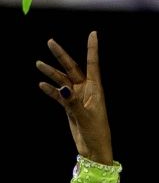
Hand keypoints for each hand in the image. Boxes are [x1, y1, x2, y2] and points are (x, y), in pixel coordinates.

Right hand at [36, 31, 112, 163]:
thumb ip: (73, 101)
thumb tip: (61, 87)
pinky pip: (58, 95)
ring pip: (62, 80)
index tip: (93, 34)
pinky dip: (51, 90)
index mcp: (96, 89)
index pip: (93, 64)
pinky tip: (42, 84)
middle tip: (50, 42)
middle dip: (61, 56)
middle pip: (72, 68)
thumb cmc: (96, 132)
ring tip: (38, 64)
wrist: (94, 149)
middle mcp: (86, 90)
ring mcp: (77, 97)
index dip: (92, 49)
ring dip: (51, 73)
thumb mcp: (85, 116)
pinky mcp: (70, 107)